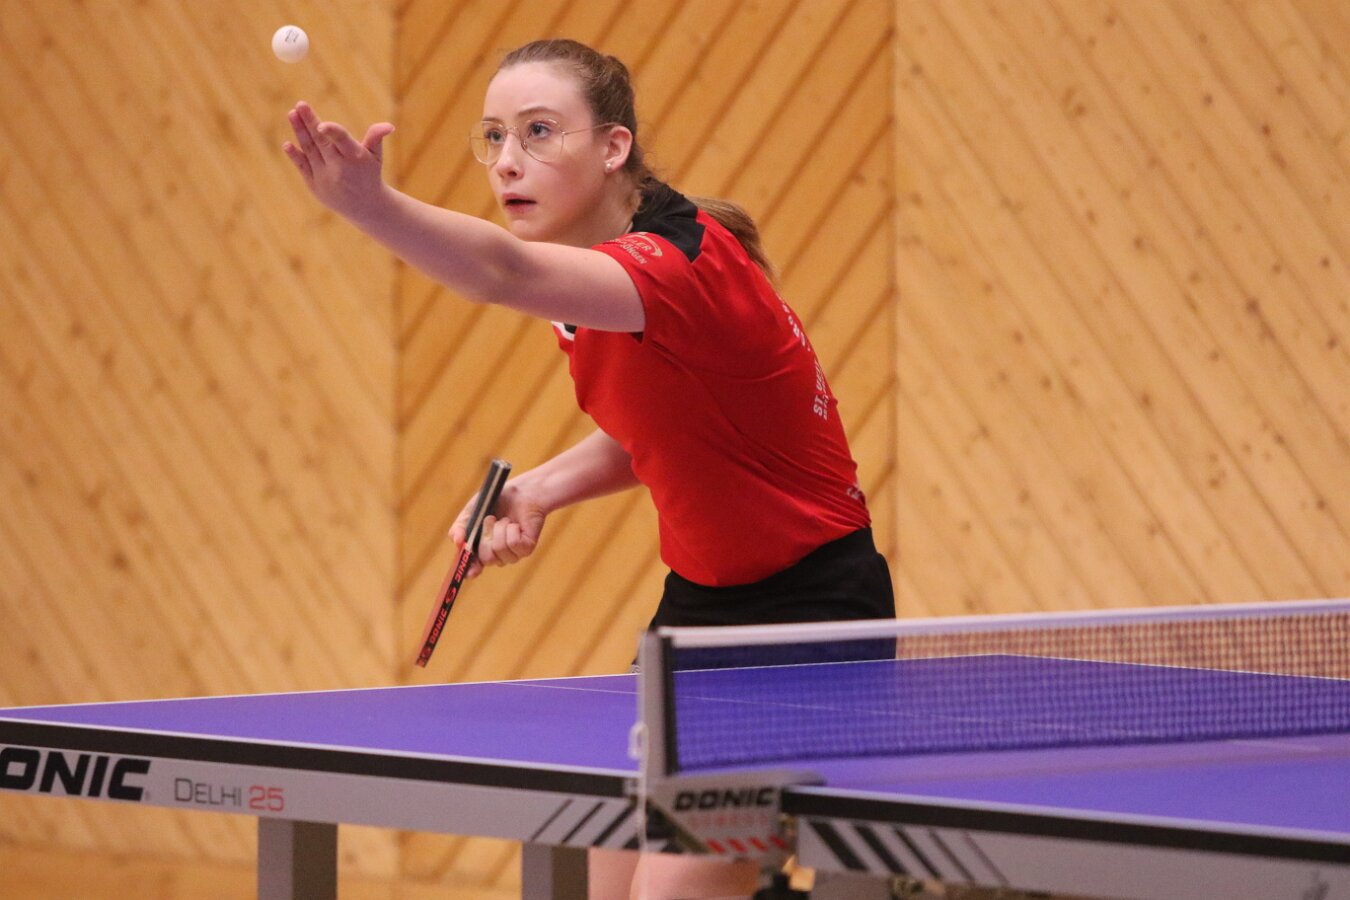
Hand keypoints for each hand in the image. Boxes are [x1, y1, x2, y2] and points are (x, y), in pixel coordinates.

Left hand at [282, 101, 394, 220]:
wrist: (365, 207)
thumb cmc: (369, 174)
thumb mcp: (376, 157)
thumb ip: (376, 137)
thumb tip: (389, 126)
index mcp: (356, 158)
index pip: (342, 142)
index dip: (333, 133)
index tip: (322, 125)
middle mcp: (339, 168)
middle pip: (321, 141)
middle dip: (310, 122)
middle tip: (300, 104)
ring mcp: (325, 177)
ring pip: (309, 150)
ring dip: (299, 131)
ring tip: (292, 113)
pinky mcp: (315, 186)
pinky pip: (303, 167)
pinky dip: (295, 155)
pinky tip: (287, 144)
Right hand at [450, 481, 545, 577]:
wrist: (520, 491)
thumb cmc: (495, 502)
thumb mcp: (471, 512)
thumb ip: (460, 527)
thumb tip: (457, 542)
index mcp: (481, 550)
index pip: (474, 569)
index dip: (471, 570)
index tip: (469, 571)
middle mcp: (497, 556)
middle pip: (486, 558)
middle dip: (486, 536)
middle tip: (490, 519)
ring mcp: (513, 554)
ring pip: (500, 550)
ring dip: (500, 529)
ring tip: (505, 519)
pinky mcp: (526, 548)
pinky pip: (513, 543)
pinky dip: (511, 529)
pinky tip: (515, 524)